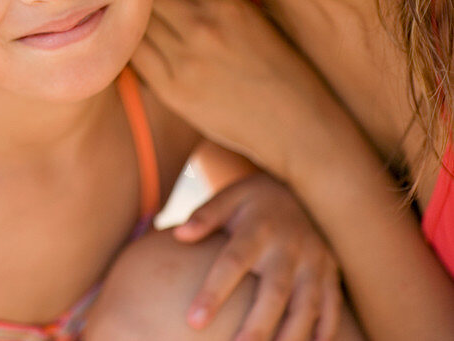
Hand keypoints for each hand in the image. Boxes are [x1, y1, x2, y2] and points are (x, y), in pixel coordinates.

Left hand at [132, 0, 338, 177]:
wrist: (296, 125)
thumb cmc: (278, 69)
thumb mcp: (251, 17)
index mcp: (223, 3)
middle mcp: (200, 27)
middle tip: (125, 0)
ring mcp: (183, 60)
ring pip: (134, 26)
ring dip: (128, 23)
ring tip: (125, 23)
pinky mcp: (172, 90)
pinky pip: (134, 58)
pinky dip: (129, 49)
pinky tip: (133, 48)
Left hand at [176, 173, 342, 340]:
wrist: (303, 186)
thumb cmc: (254, 201)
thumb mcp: (228, 197)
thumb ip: (205, 216)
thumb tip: (179, 235)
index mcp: (257, 228)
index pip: (232, 263)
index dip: (213, 293)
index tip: (194, 320)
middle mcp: (289, 247)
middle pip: (274, 292)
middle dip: (257, 325)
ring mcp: (315, 260)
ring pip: (307, 305)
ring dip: (291, 336)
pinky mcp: (331, 271)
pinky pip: (332, 305)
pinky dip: (326, 329)